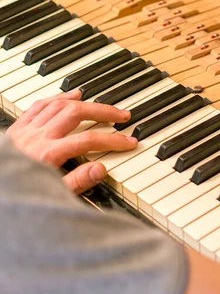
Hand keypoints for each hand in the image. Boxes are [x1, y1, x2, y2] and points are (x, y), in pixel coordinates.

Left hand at [6, 90, 136, 193]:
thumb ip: (76, 183)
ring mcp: (26, 130)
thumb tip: (101, 169)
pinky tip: (70, 97)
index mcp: (47, 155)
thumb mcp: (49, 195)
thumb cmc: (17, 194)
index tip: (129, 141)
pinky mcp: (17, 128)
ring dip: (83, 102)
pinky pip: (39, 105)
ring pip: (59, 105)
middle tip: (121, 115)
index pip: (89, 141)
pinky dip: (58, 98)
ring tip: (101, 105)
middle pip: (76, 113)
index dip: (113, 140)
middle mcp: (37, 137)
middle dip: (103, 111)